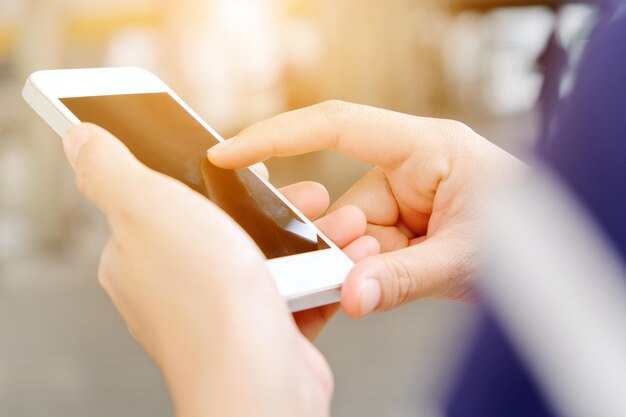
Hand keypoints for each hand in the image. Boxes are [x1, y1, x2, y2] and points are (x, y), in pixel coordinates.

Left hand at [61, 123, 374, 416]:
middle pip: (227, 224)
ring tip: (337, 220)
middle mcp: (178, 285)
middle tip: (303, 192)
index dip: (207, 175)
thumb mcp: (147, 208)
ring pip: (268, 255)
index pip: (167, 199)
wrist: (257, 380)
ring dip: (306, 233)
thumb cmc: (203, 300)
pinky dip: (322, 270)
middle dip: (273, 203)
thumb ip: (111, 170)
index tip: (243, 163)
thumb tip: (81, 140)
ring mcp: (222, 308)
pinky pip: (295, 289)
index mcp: (139, 254)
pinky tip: (340, 256)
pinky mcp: (263, 328)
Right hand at [208, 101, 524, 316]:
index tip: (231, 153)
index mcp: (425, 146)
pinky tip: (383, 286)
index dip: (278, 135)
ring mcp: (405, 200)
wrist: (557, 253)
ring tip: (388, 283)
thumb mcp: (470, 255)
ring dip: (360, 267)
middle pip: (342, 201)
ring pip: (351, 235)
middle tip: (347, 273)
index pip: (338, 125)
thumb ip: (407, 276)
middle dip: (338, 243)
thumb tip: (352, 293)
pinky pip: (366, 252)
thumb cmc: (529, 232)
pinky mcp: (404, 227)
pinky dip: (369, 275)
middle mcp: (408, 168)